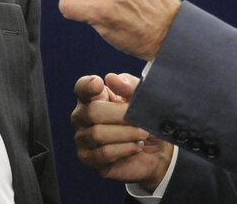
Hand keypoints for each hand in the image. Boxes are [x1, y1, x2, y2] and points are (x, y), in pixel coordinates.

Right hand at [72, 73, 173, 190]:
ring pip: (98, 134)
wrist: (154, 148)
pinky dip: (124, 149)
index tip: (99, 84)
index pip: (81, 88)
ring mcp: (83, 138)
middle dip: (120, 116)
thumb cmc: (143, 118)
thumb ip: (128, 86)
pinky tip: (136, 146)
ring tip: (143, 134)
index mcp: (93, 96)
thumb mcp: (141, 98)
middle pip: (92, 111)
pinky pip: (103, 153)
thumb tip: (111, 78)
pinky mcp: (88, 159)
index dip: (87, 86)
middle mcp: (82, 116)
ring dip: (126, 134)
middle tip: (140, 120)